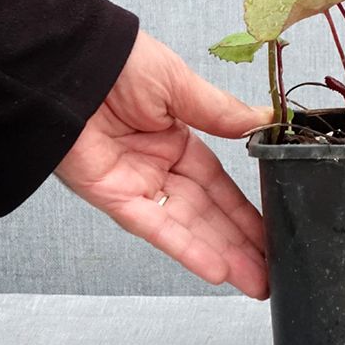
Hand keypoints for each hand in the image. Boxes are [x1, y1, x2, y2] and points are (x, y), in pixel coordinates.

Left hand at [55, 30, 271, 297]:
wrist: (68, 64)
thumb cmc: (121, 62)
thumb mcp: (180, 85)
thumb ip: (221, 112)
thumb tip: (266, 121)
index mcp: (177, 139)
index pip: (220, 184)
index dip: (246, 209)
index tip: (275, 227)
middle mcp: (159, 167)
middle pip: (209, 213)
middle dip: (242, 244)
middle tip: (273, 271)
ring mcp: (137, 185)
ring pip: (188, 227)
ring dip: (222, 255)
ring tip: (257, 282)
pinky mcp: (112, 196)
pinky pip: (154, 227)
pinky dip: (185, 248)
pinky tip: (216, 269)